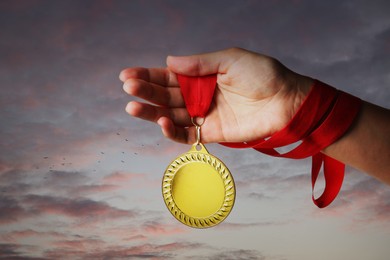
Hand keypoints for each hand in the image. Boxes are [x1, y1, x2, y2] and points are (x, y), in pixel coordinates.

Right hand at [120, 47, 312, 143]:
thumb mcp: (230, 60)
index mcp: (202, 76)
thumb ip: (200, 63)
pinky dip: (172, 131)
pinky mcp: (212, 133)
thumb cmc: (263, 75)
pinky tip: (162, 122)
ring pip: (171, 115)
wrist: (287, 101)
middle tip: (128, 89)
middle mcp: (200, 95)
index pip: (169, 76)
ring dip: (151, 112)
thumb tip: (170, 60)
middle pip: (166, 95)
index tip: (127, 75)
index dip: (148, 75)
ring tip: (134, 107)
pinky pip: (187, 134)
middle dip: (146, 91)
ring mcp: (205, 115)